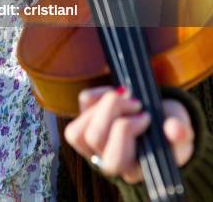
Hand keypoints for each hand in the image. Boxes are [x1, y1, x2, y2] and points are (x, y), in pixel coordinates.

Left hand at [64, 86, 194, 183]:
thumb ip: (181, 133)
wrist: (162, 120)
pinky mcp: (86, 123)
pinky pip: (81, 106)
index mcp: (131, 169)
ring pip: (79, 129)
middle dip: (114, 111)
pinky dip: (96, 94)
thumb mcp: (182, 133)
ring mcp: (92, 144)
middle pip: (94, 138)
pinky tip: (115, 92)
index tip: (147, 116)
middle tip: (137, 103)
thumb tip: (174, 129)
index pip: (115, 158)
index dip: (128, 130)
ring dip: (102, 105)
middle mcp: (107, 160)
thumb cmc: (169, 130)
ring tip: (124, 97)